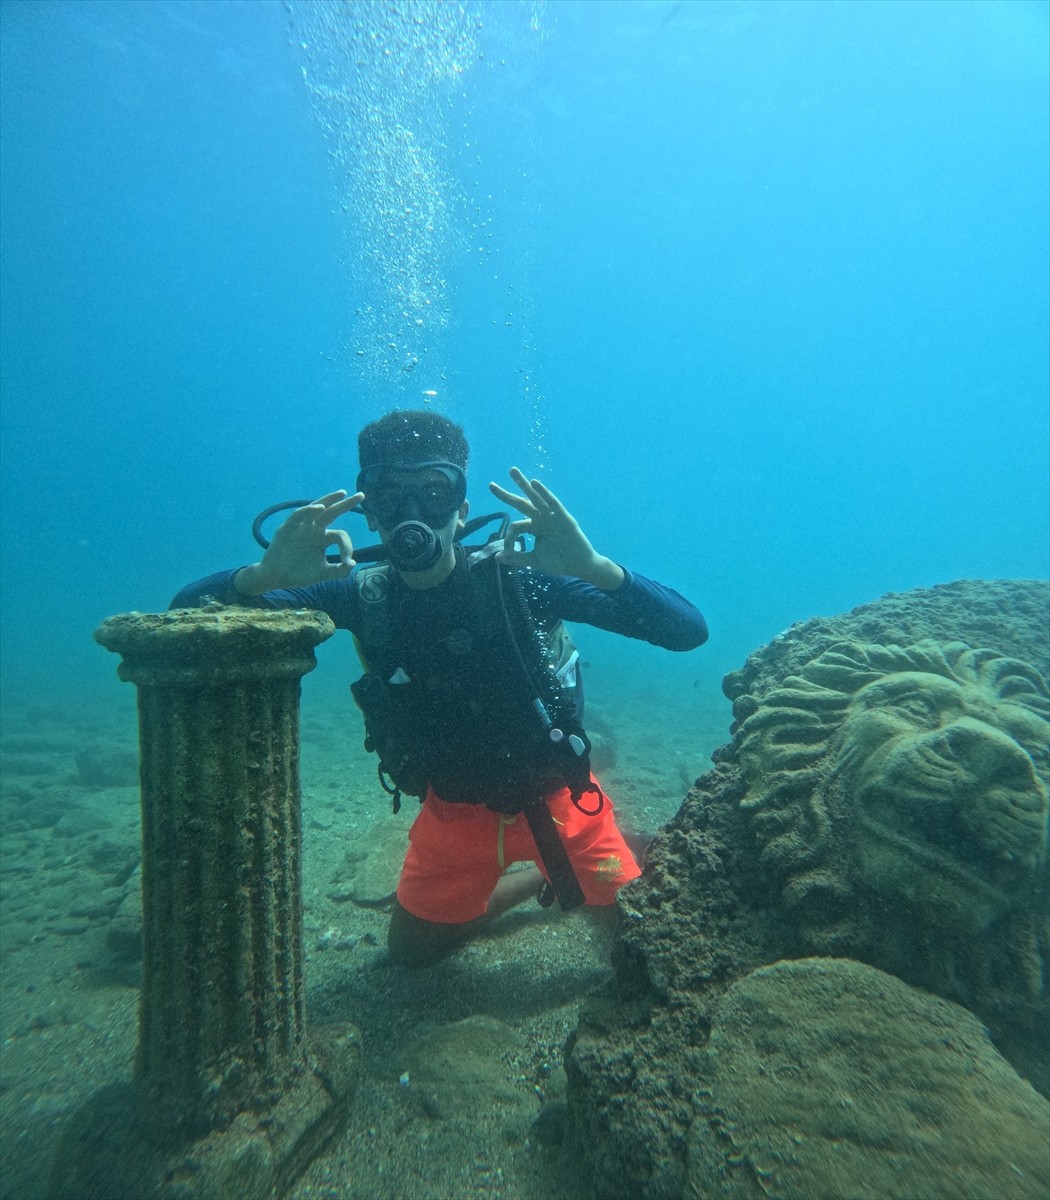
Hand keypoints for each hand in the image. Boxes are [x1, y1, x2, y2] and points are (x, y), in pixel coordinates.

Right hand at [236, 491, 362, 594]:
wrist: (276, 578)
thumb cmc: (299, 574)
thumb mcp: (322, 573)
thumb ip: (338, 571)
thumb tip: (353, 563)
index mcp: (323, 539)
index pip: (340, 535)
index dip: (347, 546)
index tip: (347, 561)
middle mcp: (314, 529)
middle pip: (332, 513)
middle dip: (346, 504)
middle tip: (361, 495)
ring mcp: (301, 527)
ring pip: (316, 508)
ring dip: (329, 500)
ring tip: (342, 494)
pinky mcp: (287, 528)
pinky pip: (298, 515)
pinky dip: (308, 510)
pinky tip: (320, 507)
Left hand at [488, 468, 623, 589]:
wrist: (578, 566)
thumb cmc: (559, 562)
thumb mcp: (534, 561)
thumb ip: (517, 558)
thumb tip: (497, 557)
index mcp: (535, 527)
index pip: (516, 525)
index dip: (509, 538)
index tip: (506, 552)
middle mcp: (542, 518)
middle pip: (522, 503)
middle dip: (507, 494)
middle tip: (490, 485)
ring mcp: (552, 516)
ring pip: (535, 497)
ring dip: (523, 484)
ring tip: (512, 471)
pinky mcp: (564, 517)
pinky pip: (552, 502)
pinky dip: (544, 492)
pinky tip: (534, 483)